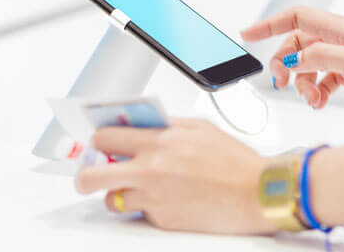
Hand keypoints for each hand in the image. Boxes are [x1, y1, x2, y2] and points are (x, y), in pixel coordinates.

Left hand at [76, 119, 276, 233]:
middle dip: (86, 173)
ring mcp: (153, 198)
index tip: (100, 143)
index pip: (105, 137)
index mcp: (159, 141)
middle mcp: (150, 170)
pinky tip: (168, 197)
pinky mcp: (162, 220)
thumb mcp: (201, 128)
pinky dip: (147, 206)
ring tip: (135, 187)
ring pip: (111, 199)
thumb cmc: (235, 161)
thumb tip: (144, 125)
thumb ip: (168, 125)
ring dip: (118, 192)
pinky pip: (140, 213)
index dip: (98, 140)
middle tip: (93, 172)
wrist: (257, 193)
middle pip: (90, 175)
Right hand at [242, 6, 343, 109]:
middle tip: (283, 85)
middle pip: (298, 45)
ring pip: (310, 64)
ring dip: (304, 83)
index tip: (246, 34)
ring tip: (312, 100)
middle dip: (286, 65)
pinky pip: (325, 78)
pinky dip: (318, 90)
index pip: (296, 17)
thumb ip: (321, 58)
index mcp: (342, 29)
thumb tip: (291, 59)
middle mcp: (343, 40)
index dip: (269, 24)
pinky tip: (322, 101)